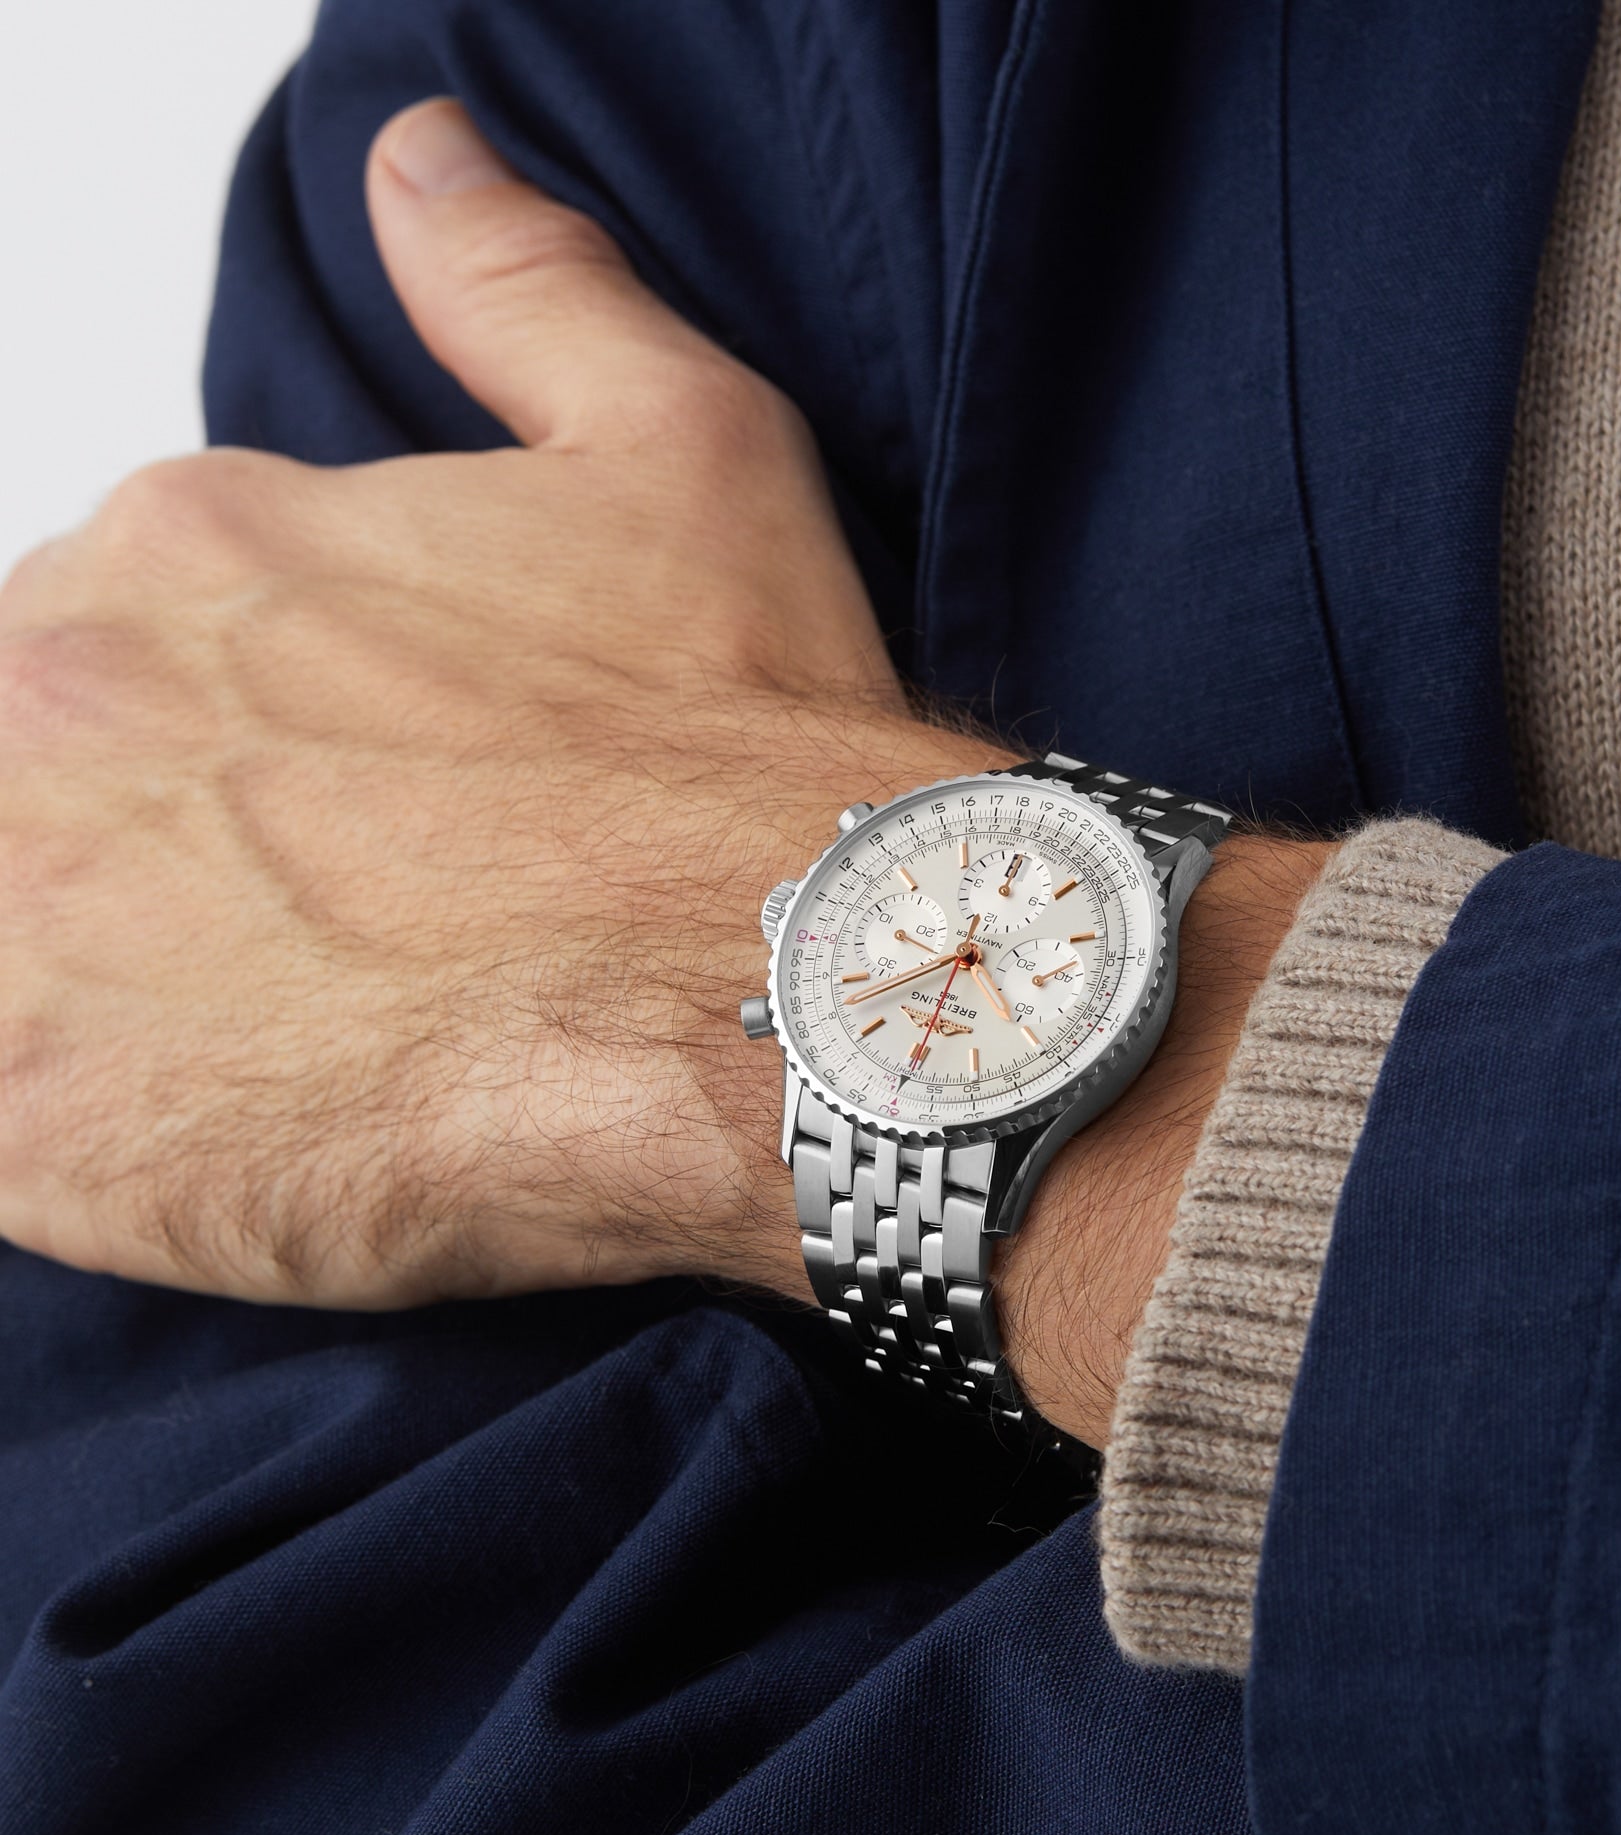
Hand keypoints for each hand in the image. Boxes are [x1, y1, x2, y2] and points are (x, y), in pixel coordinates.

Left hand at [0, 96, 1324, 1453]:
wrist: (783, 989)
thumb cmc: (740, 750)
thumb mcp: (680, 448)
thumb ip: (524, 289)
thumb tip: (423, 161)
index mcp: (191, 549)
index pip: (115, 642)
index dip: (235, 743)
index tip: (356, 820)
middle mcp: (68, 704)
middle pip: (40, 784)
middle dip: (156, 856)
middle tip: (336, 942)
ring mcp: (35, 913)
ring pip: (15, 940)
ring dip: (113, 983)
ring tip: (297, 1037)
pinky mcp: (47, 1120)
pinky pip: (11, 1122)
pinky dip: (89, 1126)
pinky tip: (243, 1126)